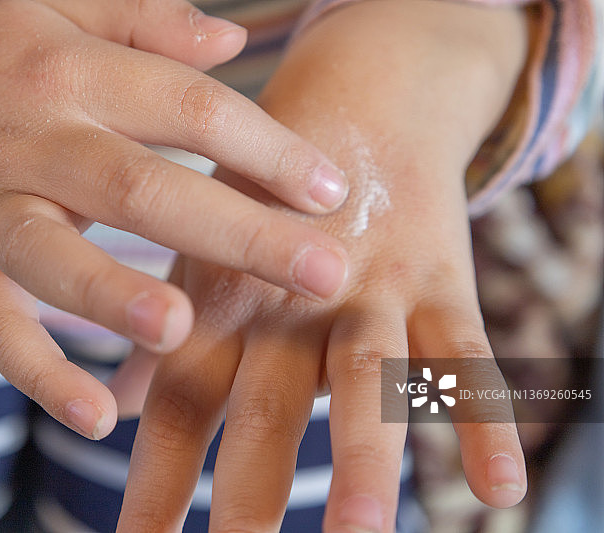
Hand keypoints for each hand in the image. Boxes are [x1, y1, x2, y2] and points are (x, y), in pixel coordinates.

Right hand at [0, 0, 350, 438]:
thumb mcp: (62, 11)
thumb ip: (146, 21)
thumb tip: (231, 43)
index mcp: (76, 73)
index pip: (189, 107)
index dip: (265, 149)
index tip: (332, 191)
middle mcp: (35, 141)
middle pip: (142, 188)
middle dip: (237, 234)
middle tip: (322, 274)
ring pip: (56, 258)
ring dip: (117, 297)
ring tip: (182, 330)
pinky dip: (41, 375)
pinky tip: (97, 416)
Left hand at [114, 1, 530, 529]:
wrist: (354, 104)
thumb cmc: (260, 206)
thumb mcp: (201, 259)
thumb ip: (164, 346)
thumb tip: (114, 410)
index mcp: (219, 301)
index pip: (178, 405)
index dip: (156, 482)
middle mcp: (285, 302)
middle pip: (264, 404)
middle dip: (252, 489)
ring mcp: (365, 290)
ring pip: (364, 377)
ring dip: (367, 455)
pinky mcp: (435, 277)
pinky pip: (463, 352)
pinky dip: (482, 416)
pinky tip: (499, 491)